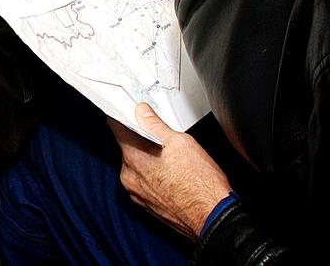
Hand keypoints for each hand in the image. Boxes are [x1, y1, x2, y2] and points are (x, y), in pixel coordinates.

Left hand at [108, 104, 231, 239]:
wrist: (213, 217)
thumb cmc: (200, 184)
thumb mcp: (180, 142)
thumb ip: (155, 125)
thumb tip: (142, 112)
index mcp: (133, 156)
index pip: (116, 127)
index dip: (124, 116)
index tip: (131, 113)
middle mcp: (129, 176)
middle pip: (128, 148)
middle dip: (142, 141)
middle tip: (163, 141)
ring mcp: (137, 193)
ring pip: (137, 167)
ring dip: (148, 161)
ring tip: (173, 162)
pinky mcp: (146, 206)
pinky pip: (145, 185)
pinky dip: (154, 178)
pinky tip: (173, 177)